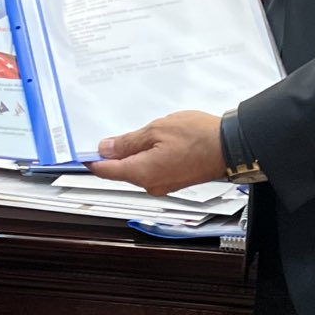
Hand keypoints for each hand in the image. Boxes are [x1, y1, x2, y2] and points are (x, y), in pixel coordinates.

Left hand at [88, 111, 225, 196]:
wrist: (232, 146)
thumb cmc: (199, 137)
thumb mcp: (157, 129)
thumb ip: (129, 141)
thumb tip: (107, 148)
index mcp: (141, 172)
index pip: (106, 171)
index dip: (92, 161)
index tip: (82, 152)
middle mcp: (150, 184)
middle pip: (122, 171)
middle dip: (114, 155)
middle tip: (109, 136)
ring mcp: (164, 184)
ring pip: (138, 169)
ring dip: (133, 154)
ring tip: (139, 133)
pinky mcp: (175, 180)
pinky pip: (153, 170)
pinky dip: (148, 157)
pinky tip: (155, 141)